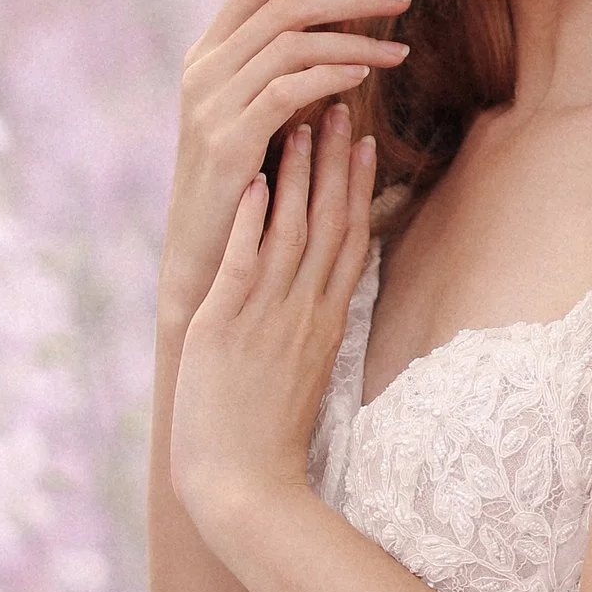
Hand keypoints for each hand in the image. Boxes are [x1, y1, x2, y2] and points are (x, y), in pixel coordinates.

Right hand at [157, 0, 407, 327]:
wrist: (206, 261)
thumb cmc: (244, 194)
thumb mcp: (260, 124)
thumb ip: (282, 81)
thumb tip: (334, 48)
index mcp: (210, 57)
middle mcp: (204, 69)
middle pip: (282, 5)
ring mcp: (210, 102)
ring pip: (288, 43)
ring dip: (353, 40)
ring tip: (401, 49)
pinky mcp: (225, 140)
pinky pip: (285, 89)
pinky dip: (328, 75)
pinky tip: (364, 76)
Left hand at [171, 105, 377, 558]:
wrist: (246, 489)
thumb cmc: (266, 439)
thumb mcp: (298, 373)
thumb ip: (308, 328)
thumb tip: (313, 297)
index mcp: (325, 323)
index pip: (352, 242)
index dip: (359, 187)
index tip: (363, 140)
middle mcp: (305, 313)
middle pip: (331, 223)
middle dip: (337, 161)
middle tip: (341, 103)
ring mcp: (269, 319)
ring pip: (292, 232)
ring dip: (297, 174)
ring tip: (301, 119)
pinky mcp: (229, 330)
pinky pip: (243, 265)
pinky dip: (248, 222)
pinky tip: (250, 181)